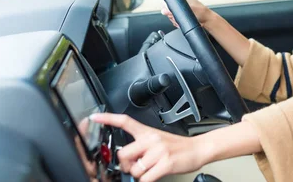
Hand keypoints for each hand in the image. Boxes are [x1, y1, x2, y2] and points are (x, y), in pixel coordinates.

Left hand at [90, 113, 211, 181]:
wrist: (198, 149)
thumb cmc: (177, 147)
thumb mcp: (158, 140)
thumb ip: (142, 145)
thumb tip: (127, 159)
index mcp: (147, 132)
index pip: (125, 121)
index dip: (107, 118)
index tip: (94, 117)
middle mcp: (151, 139)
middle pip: (124, 153)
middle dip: (126, 165)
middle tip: (135, 166)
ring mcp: (158, 151)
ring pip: (135, 169)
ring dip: (139, 174)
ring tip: (150, 170)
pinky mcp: (165, 163)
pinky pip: (146, 178)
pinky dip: (147, 180)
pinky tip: (155, 175)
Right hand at [161, 0, 213, 27]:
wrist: (208, 21)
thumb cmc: (201, 13)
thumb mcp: (186, 12)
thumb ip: (174, 11)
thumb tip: (163, 11)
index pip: (169, 2)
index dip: (169, 10)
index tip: (173, 15)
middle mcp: (182, 1)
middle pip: (169, 11)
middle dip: (173, 17)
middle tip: (178, 20)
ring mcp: (182, 9)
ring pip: (172, 16)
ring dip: (176, 21)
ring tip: (182, 22)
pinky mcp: (183, 16)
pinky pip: (176, 20)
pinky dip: (178, 23)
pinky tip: (182, 24)